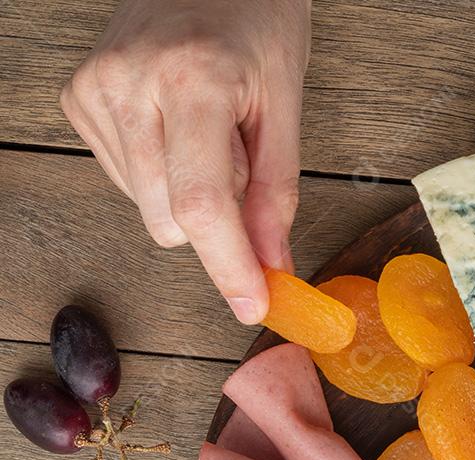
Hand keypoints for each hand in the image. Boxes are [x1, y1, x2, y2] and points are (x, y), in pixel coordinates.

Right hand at [61, 0, 311, 323]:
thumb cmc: (254, 19)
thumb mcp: (286, 103)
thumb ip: (277, 193)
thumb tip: (272, 267)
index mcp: (191, 80)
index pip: (203, 206)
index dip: (229, 267)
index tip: (252, 306)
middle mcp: (129, 83)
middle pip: (172, 221)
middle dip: (218, 223)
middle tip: (241, 165)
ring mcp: (96, 90)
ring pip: (149, 212)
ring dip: (189, 197)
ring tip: (208, 135)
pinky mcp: (78, 98)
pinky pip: (128, 185)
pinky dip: (163, 175)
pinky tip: (177, 129)